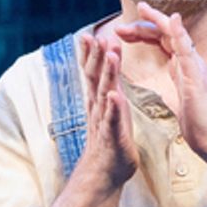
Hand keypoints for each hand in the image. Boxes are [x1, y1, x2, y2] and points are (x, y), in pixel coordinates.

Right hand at [77, 30, 138, 189]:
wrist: (105, 172)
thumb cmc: (110, 140)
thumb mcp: (111, 109)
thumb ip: (109, 88)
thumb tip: (109, 69)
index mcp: (101, 100)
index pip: (94, 73)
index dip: (93, 54)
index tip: (92, 34)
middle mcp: (100, 107)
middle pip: (95, 78)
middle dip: (97, 56)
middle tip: (98, 36)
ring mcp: (105, 121)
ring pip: (104, 93)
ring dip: (107, 74)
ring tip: (110, 55)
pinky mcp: (113, 136)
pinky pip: (112, 120)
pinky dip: (113, 107)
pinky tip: (114, 95)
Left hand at [115, 2, 206, 161]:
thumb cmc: (199, 124)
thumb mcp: (179, 100)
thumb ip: (175, 88)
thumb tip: (167, 86)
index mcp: (184, 68)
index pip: (162, 42)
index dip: (144, 33)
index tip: (124, 31)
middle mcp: (190, 62)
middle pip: (166, 34)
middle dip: (143, 25)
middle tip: (121, 23)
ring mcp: (194, 66)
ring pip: (176, 34)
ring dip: (157, 20)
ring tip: (142, 8)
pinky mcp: (196, 74)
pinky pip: (187, 48)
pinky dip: (179, 32)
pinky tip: (171, 19)